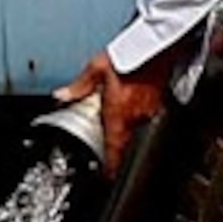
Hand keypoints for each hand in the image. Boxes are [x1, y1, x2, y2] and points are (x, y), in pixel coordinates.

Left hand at [60, 49, 172, 166]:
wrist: (158, 45)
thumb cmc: (130, 54)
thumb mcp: (97, 68)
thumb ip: (79, 86)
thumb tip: (62, 96)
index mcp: (118, 112)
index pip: (114, 148)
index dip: (111, 166)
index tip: (107, 176)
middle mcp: (136, 116)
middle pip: (124, 140)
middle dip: (113, 142)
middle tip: (104, 139)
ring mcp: (150, 110)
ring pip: (134, 128)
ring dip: (124, 125)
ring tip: (115, 113)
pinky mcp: (160, 103)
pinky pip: (144, 116)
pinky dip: (135, 114)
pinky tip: (129, 101)